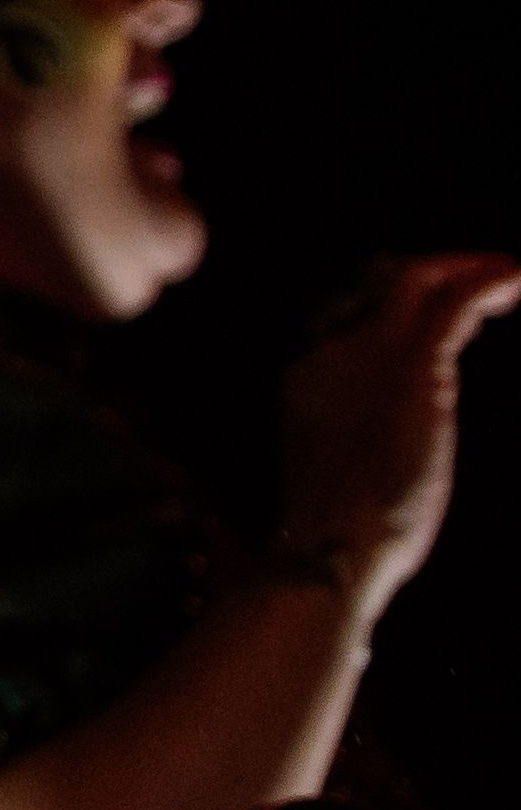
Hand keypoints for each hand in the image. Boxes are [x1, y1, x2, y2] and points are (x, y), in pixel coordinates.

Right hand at [273, 249, 520, 613]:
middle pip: (375, 284)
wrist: (335, 540)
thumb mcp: (337, 479)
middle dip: (428, 275)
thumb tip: (363, 470)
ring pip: (414, 279)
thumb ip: (350, 451)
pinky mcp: (417, 364)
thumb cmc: (338, 533)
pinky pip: (453, 303)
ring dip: (463, 269)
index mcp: (308, 378)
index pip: (348, 316)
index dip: (393, 303)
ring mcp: (373, 352)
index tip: (438, 312)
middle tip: (473, 283)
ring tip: (503, 274)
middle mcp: (334, 351)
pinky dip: (484, 279)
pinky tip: (512, 275)